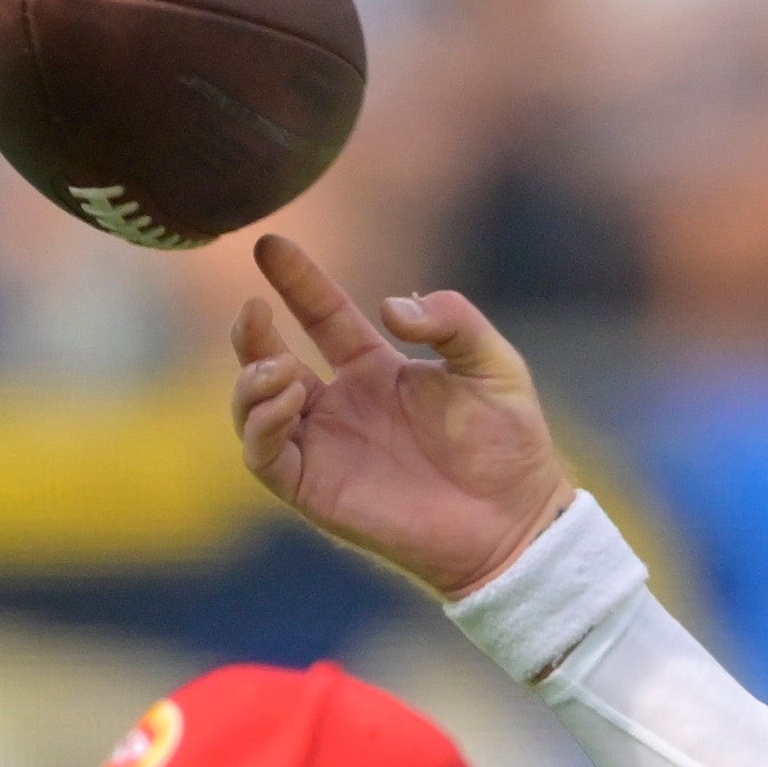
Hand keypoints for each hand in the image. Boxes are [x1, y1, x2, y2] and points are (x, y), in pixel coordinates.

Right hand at [230, 232, 576, 598]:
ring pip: (255, 407)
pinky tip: (291, 401)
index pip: (323, 316)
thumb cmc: (511, 446)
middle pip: (271, 358)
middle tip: (254, 308)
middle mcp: (343, 406)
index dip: (297, 281)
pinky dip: (262, 425)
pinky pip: (264, 457)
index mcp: (377, 371)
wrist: (516, 521)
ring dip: (252, 380)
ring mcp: (326, 448)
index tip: (270, 244)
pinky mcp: (317, 490)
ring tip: (279, 368)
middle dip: (252, 332)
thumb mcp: (494, 365)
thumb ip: (453, 320)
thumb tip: (388, 306)